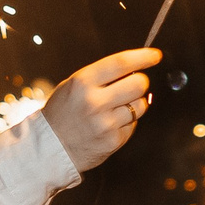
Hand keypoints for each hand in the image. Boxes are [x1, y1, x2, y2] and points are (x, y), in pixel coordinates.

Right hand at [40, 48, 158, 170]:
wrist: (50, 148)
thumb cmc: (64, 112)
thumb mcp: (74, 85)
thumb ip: (102, 77)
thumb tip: (136, 71)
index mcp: (83, 82)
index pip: (121, 63)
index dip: (143, 57)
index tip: (155, 56)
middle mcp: (95, 102)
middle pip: (138, 84)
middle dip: (140, 82)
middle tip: (132, 85)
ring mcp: (105, 123)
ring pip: (141, 105)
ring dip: (135, 104)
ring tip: (116, 108)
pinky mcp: (113, 141)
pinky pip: (133, 125)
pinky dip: (127, 123)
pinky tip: (110, 125)